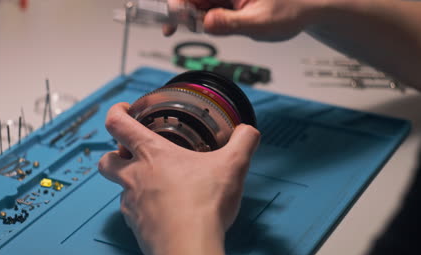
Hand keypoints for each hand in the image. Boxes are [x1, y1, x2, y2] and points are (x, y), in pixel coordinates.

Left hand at [98, 102, 259, 254]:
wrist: (189, 247)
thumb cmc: (203, 205)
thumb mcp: (233, 165)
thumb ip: (243, 142)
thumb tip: (247, 132)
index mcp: (152, 154)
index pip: (117, 124)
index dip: (116, 113)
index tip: (123, 111)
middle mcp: (134, 178)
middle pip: (106, 160)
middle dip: (113, 154)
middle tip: (131, 154)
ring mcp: (132, 205)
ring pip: (119, 189)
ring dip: (131, 184)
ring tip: (156, 185)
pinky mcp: (136, 227)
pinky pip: (132, 213)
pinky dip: (143, 208)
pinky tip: (164, 210)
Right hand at [165, 0, 325, 40]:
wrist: (306, 9)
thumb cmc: (291, 10)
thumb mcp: (261, 22)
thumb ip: (232, 24)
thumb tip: (206, 24)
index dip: (178, 4)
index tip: (171, 20)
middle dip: (180, 11)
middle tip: (171, 29)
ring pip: (197, 2)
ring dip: (189, 16)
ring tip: (190, 28)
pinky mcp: (227, 0)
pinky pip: (206, 7)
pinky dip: (199, 18)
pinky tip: (201, 25)